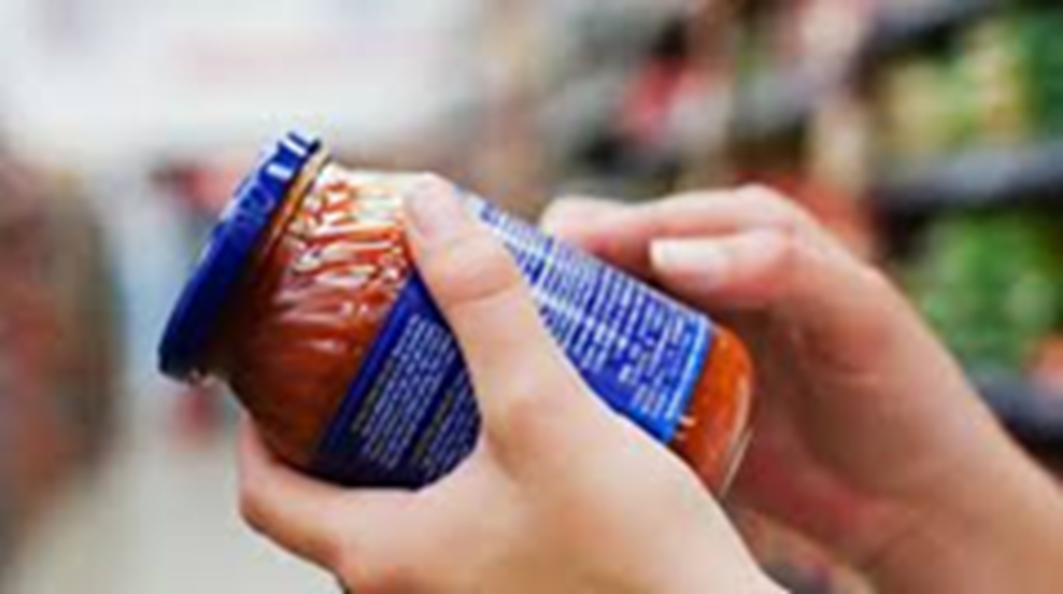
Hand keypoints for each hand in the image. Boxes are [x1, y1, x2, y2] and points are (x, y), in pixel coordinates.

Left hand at [237, 180, 781, 593]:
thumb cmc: (632, 554)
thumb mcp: (546, 411)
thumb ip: (487, 304)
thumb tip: (430, 207)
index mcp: (384, 558)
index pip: (263, 495)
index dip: (255, 426)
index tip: (278, 368)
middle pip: (333, 497)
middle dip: (343, 417)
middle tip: (373, 347)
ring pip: (403, 512)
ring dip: (410, 440)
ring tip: (450, 371)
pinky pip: (460, 530)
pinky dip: (463, 474)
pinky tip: (517, 429)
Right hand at [543, 187, 1062, 592]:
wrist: (913, 499)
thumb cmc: (903, 395)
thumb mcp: (858, 316)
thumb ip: (780, 267)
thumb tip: (674, 251)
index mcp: (748, 237)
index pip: (657, 219)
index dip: (602, 230)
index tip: (551, 251)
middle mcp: (707, 281)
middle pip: (611, 259)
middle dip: (561, 271)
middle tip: (511, 299)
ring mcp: (684, 341)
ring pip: (599, 317)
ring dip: (559, 325)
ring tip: (512, 344)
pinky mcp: (672, 399)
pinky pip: (610, 378)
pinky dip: (577, 378)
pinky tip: (545, 394)